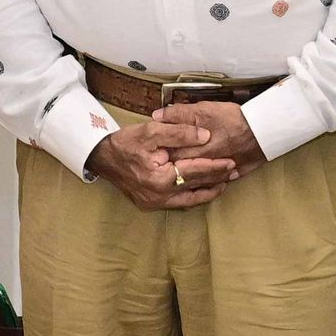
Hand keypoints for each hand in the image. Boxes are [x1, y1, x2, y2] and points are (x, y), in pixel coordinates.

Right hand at [88, 117, 234, 211]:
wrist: (101, 157)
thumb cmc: (125, 143)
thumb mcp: (151, 131)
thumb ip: (179, 132)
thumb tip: (205, 136)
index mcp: (160, 178)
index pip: (194, 171)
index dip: (214, 166)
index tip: (231, 162)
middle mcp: (158, 196)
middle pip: (195, 188)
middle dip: (216, 179)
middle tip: (234, 172)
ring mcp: (154, 203)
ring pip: (189, 200)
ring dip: (207, 192)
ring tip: (224, 184)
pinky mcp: (150, 204)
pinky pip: (178, 202)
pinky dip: (193, 196)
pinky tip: (201, 189)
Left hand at [149, 99, 266, 172]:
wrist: (264, 129)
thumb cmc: (233, 119)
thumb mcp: (203, 109)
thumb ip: (178, 114)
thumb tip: (156, 116)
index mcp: (193, 151)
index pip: (168, 156)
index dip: (158, 154)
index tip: (151, 152)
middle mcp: (204, 166)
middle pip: (181, 171)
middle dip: (170, 168)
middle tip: (160, 165)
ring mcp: (219, 172)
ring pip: (199, 180)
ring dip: (189, 178)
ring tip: (179, 174)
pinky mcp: (234, 174)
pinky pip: (218, 183)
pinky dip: (210, 182)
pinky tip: (206, 180)